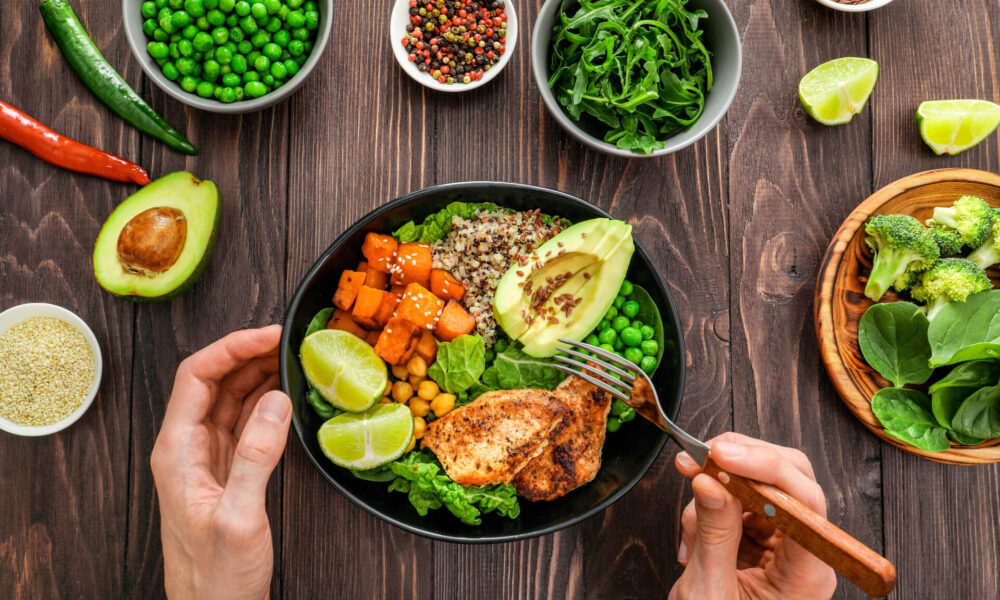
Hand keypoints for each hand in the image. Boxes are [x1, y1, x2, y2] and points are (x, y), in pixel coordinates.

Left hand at [151, 326, 290, 599]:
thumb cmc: (215, 577)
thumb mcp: (237, 516)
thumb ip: (255, 456)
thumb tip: (276, 400)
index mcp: (176, 451)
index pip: (195, 377)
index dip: (230, 348)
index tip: (268, 335)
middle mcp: (187, 448)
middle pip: (212, 381)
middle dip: (248, 354)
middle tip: (287, 340)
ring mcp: (207, 459)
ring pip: (229, 399)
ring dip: (258, 375)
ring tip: (291, 357)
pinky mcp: (227, 471)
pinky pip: (244, 423)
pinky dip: (265, 403)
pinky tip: (286, 394)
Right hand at [669, 433, 836, 599]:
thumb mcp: (710, 593)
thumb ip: (713, 533)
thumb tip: (709, 479)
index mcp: (808, 574)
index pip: (804, 501)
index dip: (766, 467)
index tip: (722, 455)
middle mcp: (806, 553)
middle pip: (791, 479)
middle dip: (743, 463)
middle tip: (700, 458)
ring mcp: (785, 545)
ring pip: (762, 484)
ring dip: (718, 489)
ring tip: (691, 528)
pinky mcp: (764, 541)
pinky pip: (741, 502)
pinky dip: (711, 506)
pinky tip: (694, 536)